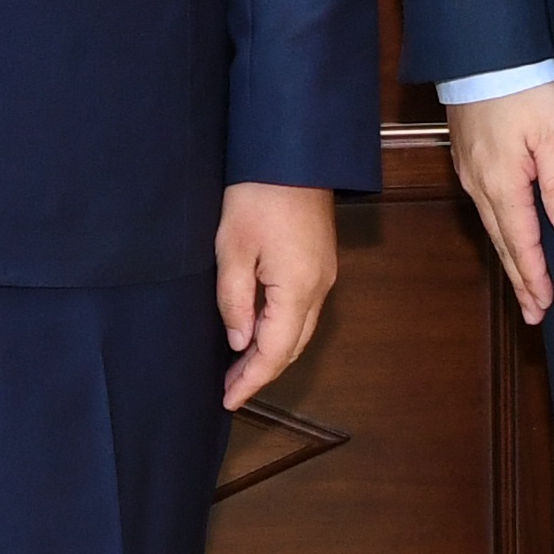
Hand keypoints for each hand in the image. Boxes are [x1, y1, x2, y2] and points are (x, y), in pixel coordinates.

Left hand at [215, 183, 340, 408]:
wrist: (292, 154)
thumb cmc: (258, 196)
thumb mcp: (232, 248)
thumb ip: (234, 300)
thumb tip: (239, 341)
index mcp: (298, 289)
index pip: (275, 351)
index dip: (251, 380)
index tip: (227, 400)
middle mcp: (319, 289)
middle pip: (292, 347)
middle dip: (261, 372)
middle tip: (228, 388)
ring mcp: (325, 275)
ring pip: (300, 331)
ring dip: (271, 352)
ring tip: (238, 366)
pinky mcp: (321, 263)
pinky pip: (303, 311)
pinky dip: (280, 331)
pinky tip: (257, 331)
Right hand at [444, 80, 553, 324]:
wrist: (481, 51)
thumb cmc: (522, 86)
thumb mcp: (553, 132)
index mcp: (503, 184)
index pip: (522, 243)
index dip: (535, 276)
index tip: (544, 306)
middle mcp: (480, 185)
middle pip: (503, 243)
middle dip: (521, 279)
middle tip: (534, 313)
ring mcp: (470, 171)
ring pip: (492, 226)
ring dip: (510, 258)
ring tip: (525, 285)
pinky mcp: (468, 157)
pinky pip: (485, 206)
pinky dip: (500, 231)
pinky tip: (508, 235)